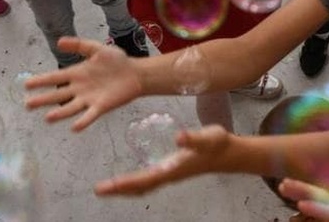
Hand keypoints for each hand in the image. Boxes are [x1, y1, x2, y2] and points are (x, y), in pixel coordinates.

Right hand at [24, 37, 142, 130]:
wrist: (135, 73)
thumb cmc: (116, 61)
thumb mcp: (96, 48)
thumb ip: (79, 45)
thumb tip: (59, 42)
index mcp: (76, 74)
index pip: (55, 78)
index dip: (41, 81)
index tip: (26, 84)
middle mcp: (79, 88)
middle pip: (58, 95)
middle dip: (43, 99)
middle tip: (27, 104)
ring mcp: (89, 99)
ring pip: (70, 108)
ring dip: (60, 114)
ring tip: (48, 118)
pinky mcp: (101, 107)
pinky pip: (90, 115)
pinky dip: (82, 121)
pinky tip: (74, 127)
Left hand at [95, 125, 233, 195]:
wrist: (230, 154)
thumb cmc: (218, 144)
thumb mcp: (208, 137)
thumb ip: (193, 138)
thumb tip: (178, 137)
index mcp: (173, 169)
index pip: (145, 179)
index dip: (127, 183)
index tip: (109, 186)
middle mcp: (169, 175)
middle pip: (140, 187)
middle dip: (119, 189)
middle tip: (99, 190)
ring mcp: (170, 174)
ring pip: (143, 186)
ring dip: (125, 188)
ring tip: (107, 188)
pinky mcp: (171, 170)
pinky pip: (148, 180)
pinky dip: (134, 182)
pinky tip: (126, 181)